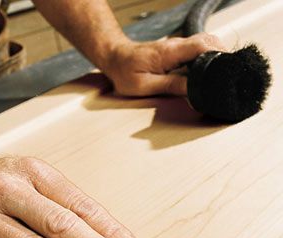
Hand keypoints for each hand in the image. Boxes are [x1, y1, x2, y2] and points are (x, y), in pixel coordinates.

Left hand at [102, 33, 225, 96]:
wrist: (115, 58)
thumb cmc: (124, 72)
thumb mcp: (144, 86)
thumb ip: (169, 86)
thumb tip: (192, 90)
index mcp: (169, 52)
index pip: (202, 46)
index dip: (219, 55)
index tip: (227, 67)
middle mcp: (175, 45)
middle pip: (209, 42)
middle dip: (222, 55)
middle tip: (228, 73)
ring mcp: (176, 46)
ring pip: (205, 43)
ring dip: (215, 55)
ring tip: (219, 73)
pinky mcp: (175, 50)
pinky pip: (196, 49)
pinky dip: (206, 56)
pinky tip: (207, 69)